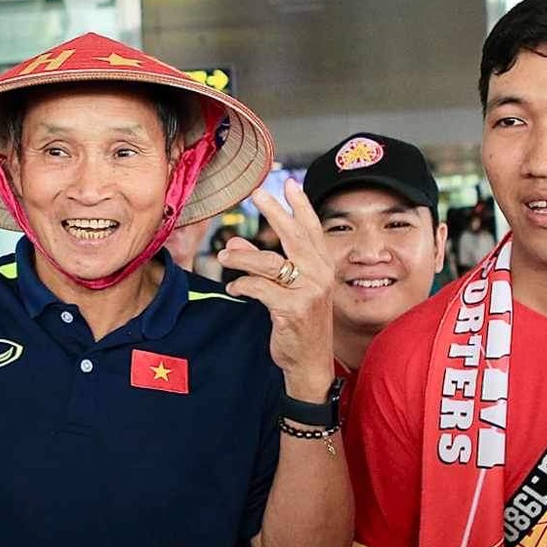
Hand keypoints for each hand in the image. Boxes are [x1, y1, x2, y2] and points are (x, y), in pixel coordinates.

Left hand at [218, 178, 335, 399]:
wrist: (310, 363)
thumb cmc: (299, 324)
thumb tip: (236, 245)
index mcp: (322, 267)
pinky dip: (242, 285)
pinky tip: (233, 287)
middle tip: (256, 193)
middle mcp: (319, 275)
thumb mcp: (287, 290)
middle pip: (294, 236)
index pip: (312, 229)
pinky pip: (259, 288)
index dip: (301, 206)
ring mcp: (308, 292)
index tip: (288, 184)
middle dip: (274, 212)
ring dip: (242, 258)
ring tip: (224, 256)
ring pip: (269, 263)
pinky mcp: (293, 309)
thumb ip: (263, 265)